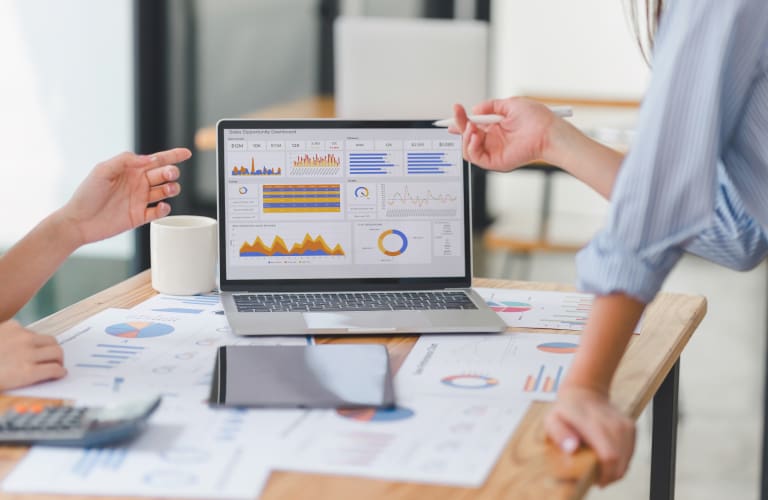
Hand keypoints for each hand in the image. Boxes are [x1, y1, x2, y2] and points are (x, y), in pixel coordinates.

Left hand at [0, 320, 65, 390]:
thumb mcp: (5, 386)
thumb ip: (24, 380)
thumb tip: (38, 376)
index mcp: (27, 372)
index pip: (56, 370)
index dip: (59, 372)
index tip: (59, 373)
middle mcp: (28, 353)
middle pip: (58, 352)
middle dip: (58, 359)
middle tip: (54, 363)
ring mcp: (21, 337)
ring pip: (49, 339)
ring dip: (49, 347)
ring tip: (42, 352)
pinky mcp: (13, 326)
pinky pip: (30, 331)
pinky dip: (30, 338)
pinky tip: (20, 344)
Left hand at [58, 148, 191, 245]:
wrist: (78, 221)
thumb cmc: (86, 194)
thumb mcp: (103, 170)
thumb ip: (126, 160)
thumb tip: (149, 158)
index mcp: (130, 170)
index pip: (156, 160)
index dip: (172, 156)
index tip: (186, 153)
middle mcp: (138, 184)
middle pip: (164, 174)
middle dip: (171, 172)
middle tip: (168, 175)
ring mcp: (140, 200)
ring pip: (165, 191)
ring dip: (171, 188)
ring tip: (168, 189)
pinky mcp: (139, 216)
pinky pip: (159, 212)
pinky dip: (164, 209)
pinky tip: (162, 206)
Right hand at [448, 98, 561, 171]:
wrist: (547, 132)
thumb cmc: (537, 119)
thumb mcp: (510, 104)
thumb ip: (491, 106)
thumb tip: (475, 109)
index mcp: (496, 127)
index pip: (473, 125)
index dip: (462, 119)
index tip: (455, 110)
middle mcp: (493, 140)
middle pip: (467, 136)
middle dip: (460, 125)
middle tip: (458, 116)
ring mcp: (493, 151)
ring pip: (468, 148)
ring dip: (465, 136)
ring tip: (472, 127)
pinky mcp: (495, 162)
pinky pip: (475, 157)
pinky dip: (470, 146)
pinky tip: (475, 136)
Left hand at [545, 386, 635, 485]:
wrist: (585, 391)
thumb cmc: (565, 410)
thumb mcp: (552, 420)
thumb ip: (560, 434)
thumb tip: (571, 449)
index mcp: (593, 424)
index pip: (609, 456)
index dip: (604, 474)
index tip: (595, 481)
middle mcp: (614, 424)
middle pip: (620, 463)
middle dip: (609, 476)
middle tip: (595, 478)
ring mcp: (625, 425)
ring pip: (626, 460)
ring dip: (615, 470)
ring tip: (599, 468)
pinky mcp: (631, 427)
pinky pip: (630, 453)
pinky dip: (621, 461)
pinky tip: (607, 459)